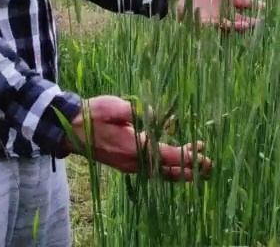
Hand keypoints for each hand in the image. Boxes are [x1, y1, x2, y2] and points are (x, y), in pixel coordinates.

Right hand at [62, 96, 210, 179]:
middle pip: (166, 171)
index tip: (203, 156)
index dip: (185, 157)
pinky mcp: (126, 163)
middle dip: (189, 169)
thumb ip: (134, 111)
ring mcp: (129, 165)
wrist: (70, 129)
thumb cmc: (92, 115)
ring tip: (198, 159)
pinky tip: (176, 160)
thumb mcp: (113, 107)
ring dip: (180, 169)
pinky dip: (167, 167)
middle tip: (209, 165)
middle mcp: (133, 161)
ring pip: (160, 172)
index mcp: (132, 147)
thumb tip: (154, 113)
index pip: (165, 155)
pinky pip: (152, 170)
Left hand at [175, 0, 264, 31]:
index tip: (262, 5)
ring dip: (245, 24)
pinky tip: (243, 25)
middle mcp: (220, 6)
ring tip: (257, 24)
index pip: (240, 0)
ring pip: (233, 22)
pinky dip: (233, 26)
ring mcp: (214, 15)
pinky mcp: (208, 22)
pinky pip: (223, 26)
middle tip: (263, 17)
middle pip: (239, 13)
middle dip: (251, 16)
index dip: (250, 3)